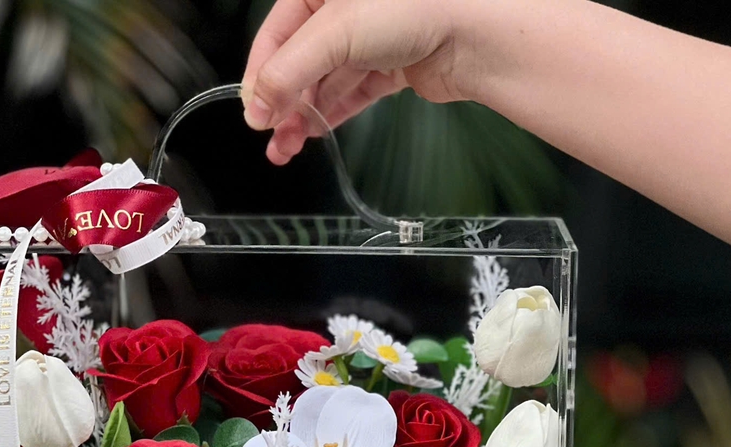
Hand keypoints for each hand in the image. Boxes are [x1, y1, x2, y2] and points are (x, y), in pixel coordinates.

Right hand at [242, 0, 469, 163]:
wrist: (476, 32)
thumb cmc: (413, 8)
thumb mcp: (333, 34)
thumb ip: (287, 71)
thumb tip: (255, 107)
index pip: (277, 33)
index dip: (261, 75)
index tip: (253, 113)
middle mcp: (345, 8)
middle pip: (299, 61)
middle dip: (282, 102)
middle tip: (270, 137)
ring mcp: (370, 37)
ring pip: (323, 82)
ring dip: (303, 116)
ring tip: (286, 148)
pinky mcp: (390, 65)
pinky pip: (350, 93)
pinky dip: (330, 115)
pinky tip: (313, 135)